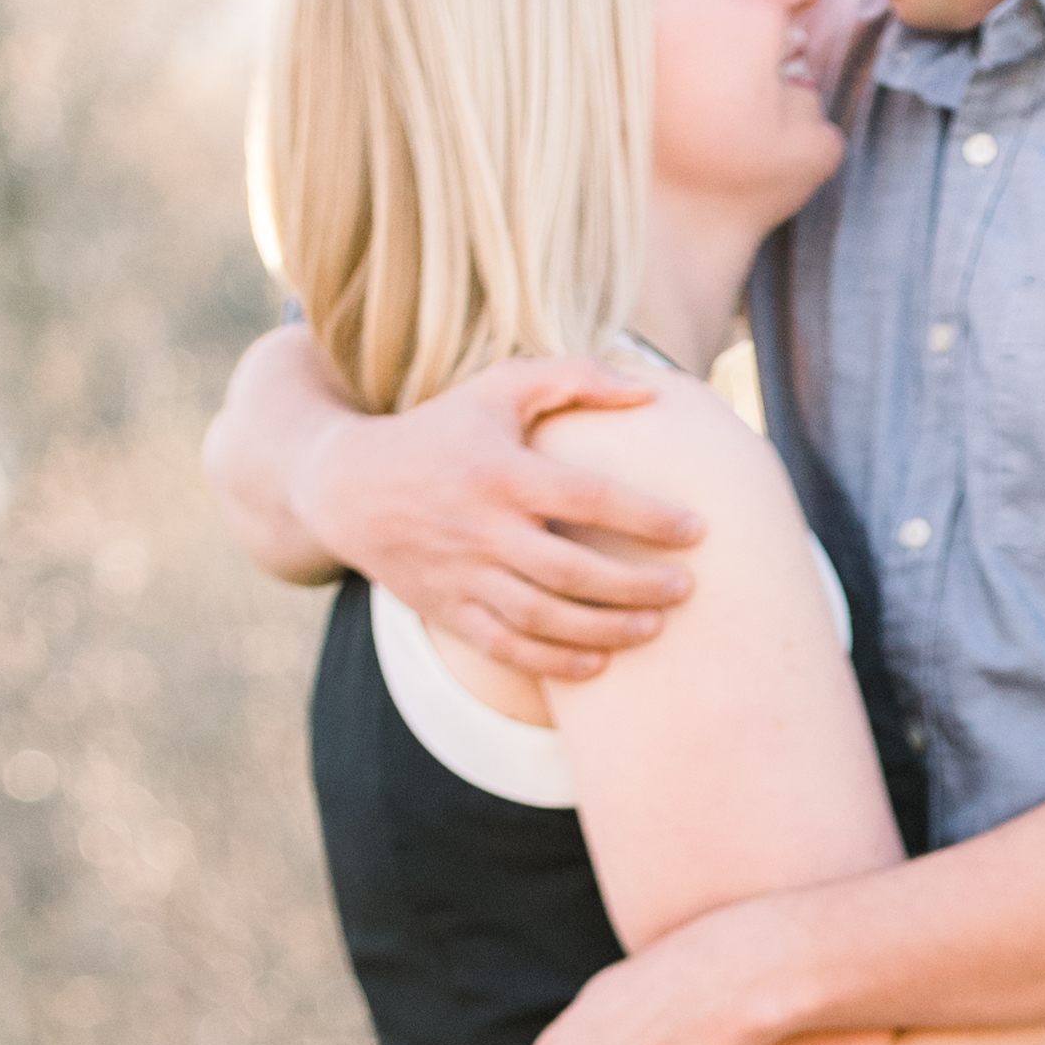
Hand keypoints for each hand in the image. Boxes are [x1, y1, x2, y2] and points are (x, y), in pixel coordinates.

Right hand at [295, 355, 700, 681]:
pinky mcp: (448, 611)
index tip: (696, 529)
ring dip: (605, 629)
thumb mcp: (497, 389)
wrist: (347, 487)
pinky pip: (507, 648)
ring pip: (544, 617)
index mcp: (500, 472)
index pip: (587, 498)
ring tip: (655, 628)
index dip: (646, 517)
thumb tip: (647, 391)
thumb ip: (572, 380)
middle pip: (572, 570)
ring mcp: (463, 575)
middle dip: (636, 585)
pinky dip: (554, 663)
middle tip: (686, 589)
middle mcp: (481, 528)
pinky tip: (598, 664)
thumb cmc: (440, 431)